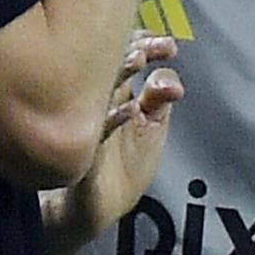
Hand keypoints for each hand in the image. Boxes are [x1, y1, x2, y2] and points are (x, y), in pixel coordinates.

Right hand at [61, 33, 182, 237]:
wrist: (96, 209)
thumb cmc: (120, 167)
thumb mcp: (151, 128)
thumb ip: (161, 99)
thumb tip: (173, 80)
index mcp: (115, 91)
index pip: (126, 55)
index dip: (146, 45)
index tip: (168, 46)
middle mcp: (98, 101)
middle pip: (109, 64)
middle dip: (131, 49)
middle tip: (147, 47)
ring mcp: (88, 123)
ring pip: (99, 88)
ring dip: (120, 70)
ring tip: (137, 58)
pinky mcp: (82, 151)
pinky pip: (96, 131)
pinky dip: (114, 118)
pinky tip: (130, 109)